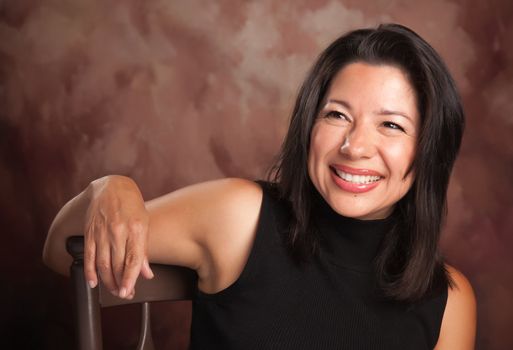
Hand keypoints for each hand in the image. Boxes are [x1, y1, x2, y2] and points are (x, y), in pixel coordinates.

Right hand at [83, 175, 153, 298]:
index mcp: (135, 228)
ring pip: (103, 264)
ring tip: (114, 290)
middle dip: (120, 284)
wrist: (110, 186)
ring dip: (107, 281)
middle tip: (124, 294)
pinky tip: (93, 283)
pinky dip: (90, 272)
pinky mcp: (90, 232)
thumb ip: (143, 250)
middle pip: (117, 265)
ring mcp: (101, 232)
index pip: (133, 259)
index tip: (128, 291)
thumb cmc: (131, 205)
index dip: (130, 278)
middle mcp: (117, 231)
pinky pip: (89, 256)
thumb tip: (146, 274)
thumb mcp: (144, 223)